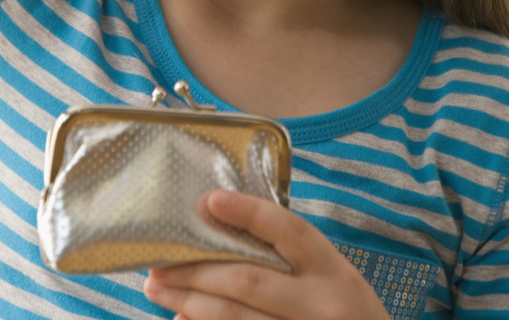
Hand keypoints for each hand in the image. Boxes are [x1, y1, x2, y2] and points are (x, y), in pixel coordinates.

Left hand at [144, 191, 390, 319]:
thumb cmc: (350, 317)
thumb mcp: (337, 280)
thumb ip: (296, 259)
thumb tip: (228, 231)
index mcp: (334, 272)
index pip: (290, 231)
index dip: (249, 213)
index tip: (210, 200)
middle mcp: (321, 304)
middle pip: (247, 280)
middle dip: (195, 270)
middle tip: (159, 265)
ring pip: (234, 318)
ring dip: (188, 302)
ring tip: (158, 290)